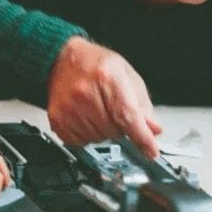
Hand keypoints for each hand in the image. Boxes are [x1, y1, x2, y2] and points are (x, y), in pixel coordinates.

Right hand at [46, 37, 162, 157]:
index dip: (142, 137)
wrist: (61, 60)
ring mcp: (69, 108)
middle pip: (116, 131)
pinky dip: (88, 134)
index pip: (128, 116)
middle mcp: (86, 94)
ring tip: (96, 108)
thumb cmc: (94, 65)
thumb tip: (153, 129)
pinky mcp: (58, 120)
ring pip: (99, 139)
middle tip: (112, 107)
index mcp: (107, 78)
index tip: (151, 151)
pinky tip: (85, 116)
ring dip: (103, 130)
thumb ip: (142, 104)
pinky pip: (81, 142)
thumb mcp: (126, 75)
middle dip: (120, 125)